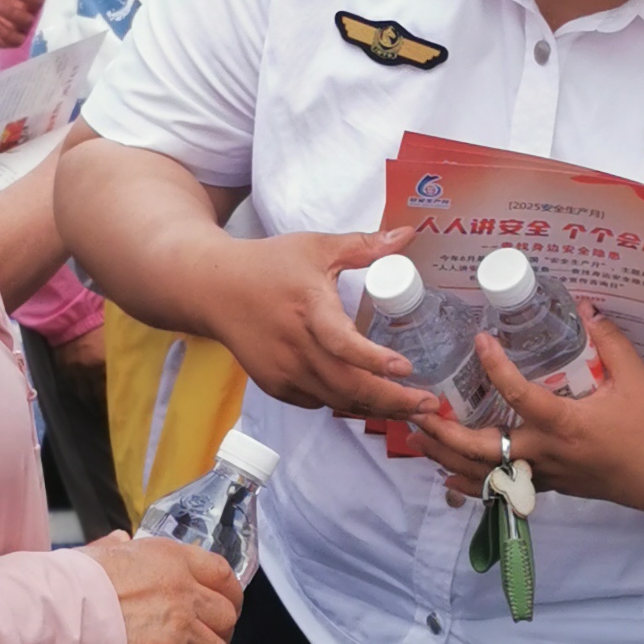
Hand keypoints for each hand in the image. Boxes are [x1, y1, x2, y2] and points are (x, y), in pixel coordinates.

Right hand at [88, 533, 240, 643]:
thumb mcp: (103, 551)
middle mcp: (184, 590)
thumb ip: (119, 548)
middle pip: (226, 617)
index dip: (230, 595)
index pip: (223, 574)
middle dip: (220, 634)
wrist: (63, 611)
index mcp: (173, 559)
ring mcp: (180, 625)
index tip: (227, 608)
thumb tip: (120, 541)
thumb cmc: (75, 581)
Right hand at [203, 230, 433, 421]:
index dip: (374, 360)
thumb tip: (409, 234)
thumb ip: (364, 245)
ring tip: (411, 408)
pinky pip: (319, 401)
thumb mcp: (316, 247)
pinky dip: (347, 402)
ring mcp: (283, 370)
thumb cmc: (269, 265)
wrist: (213, 290)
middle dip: (393, 401)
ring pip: (336, 400)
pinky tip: (371, 399)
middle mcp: (295, 346)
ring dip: (375, 407)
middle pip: (348, 385)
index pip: (341, 343)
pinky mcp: (276, 384)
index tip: (407, 368)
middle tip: (430, 406)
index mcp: (308, 307)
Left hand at [408, 311, 643, 508]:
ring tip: (416, 436)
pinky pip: (497, 488)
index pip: (520, 395)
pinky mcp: (543, 485)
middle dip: (445, 432)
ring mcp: (541, 474)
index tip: (480, 340)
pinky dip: (469, 481)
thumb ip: (610, 340)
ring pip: (482, 474)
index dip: (496, 367)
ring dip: (445, 456)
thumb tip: (585, 306)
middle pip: (482, 449)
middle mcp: (545, 453)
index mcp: (565, 424)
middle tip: (417, 409)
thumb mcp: (635, 377)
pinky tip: (445, 472)